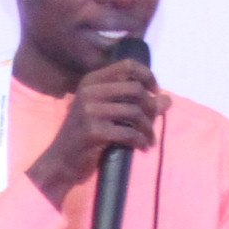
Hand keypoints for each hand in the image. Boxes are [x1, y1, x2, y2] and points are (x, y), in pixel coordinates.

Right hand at [23, 57, 166, 201]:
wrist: (60, 162)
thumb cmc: (85, 137)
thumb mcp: (107, 114)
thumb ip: (135, 103)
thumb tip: (167, 100)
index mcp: (91, 81)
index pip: (127, 66)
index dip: (147, 76)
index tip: (155, 92)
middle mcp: (89, 92)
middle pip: (135, 89)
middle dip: (151, 107)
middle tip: (153, 122)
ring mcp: (89, 111)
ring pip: (135, 111)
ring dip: (148, 128)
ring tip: (149, 139)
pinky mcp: (93, 132)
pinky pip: (128, 132)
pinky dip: (140, 141)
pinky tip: (142, 147)